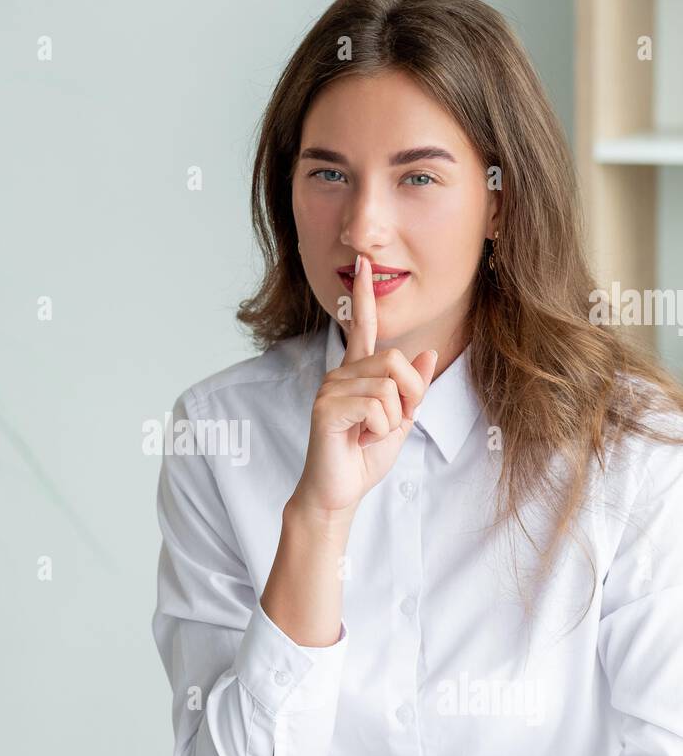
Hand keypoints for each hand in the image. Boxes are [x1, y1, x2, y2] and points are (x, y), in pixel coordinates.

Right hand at [290, 253, 437, 521]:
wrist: (339, 491)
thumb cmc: (362, 457)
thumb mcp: (400, 420)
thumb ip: (412, 389)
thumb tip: (428, 353)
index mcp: (355, 372)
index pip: (361, 326)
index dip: (364, 296)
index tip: (364, 264)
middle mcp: (339, 374)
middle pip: (395, 360)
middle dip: (409, 396)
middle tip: (392, 423)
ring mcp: (329, 388)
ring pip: (388, 386)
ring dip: (393, 419)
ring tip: (370, 434)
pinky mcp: (326, 408)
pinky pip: (376, 405)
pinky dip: (380, 429)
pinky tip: (360, 439)